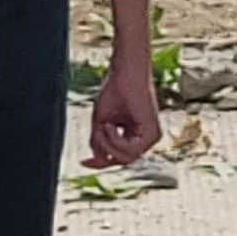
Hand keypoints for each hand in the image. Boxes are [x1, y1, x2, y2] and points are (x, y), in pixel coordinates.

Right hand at [86, 51, 161, 168]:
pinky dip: (116, 141)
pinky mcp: (153, 134)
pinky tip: (111, 126)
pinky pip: (131, 151)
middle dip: (104, 149)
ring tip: (104, 125)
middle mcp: (145, 139)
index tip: (82, 162)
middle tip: (97, 130)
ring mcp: (151, 138)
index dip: (101, 162)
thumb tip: (96, 161)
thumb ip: (99, 142)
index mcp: (134, 135)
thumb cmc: (114, 91)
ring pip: (125, 158)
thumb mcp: (101, 121)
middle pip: (121, 160)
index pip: (118, 157)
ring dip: (109, 143)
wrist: (125, 73)